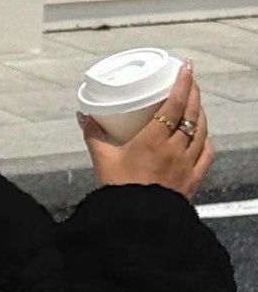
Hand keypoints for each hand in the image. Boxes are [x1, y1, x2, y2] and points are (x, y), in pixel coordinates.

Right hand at [77, 59, 214, 201]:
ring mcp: (186, 164)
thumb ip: (93, 135)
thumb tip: (84, 116)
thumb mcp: (102, 160)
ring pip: (201, 130)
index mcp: (153, 141)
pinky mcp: (193, 179)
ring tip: (195, 105)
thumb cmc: (119, 192)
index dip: (183, 82)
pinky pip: (206, 154)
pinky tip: (202, 137)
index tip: (185, 67)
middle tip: (190, 80)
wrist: (135, 223)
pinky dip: (206, 141)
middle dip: (194, 92)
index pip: (175, 103)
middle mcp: (175, 149)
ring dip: (201, 114)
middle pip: (192, 112)